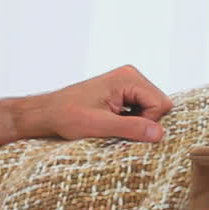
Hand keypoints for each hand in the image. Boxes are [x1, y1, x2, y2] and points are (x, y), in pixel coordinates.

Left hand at [23, 65, 171, 142]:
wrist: (47, 113)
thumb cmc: (66, 116)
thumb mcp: (99, 125)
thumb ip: (131, 128)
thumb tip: (159, 133)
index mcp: (127, 78)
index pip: (161, 104)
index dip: (148, 122)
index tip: (123, 129)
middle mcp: (130, 76)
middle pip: (159, 105)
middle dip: (143, 122)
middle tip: (116, 128)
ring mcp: (126, 84)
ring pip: (151, 110)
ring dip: (135, 123)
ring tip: (111, 125)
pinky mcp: (121, 93)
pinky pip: (140, 110)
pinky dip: (130, 121)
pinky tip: (111, 123)